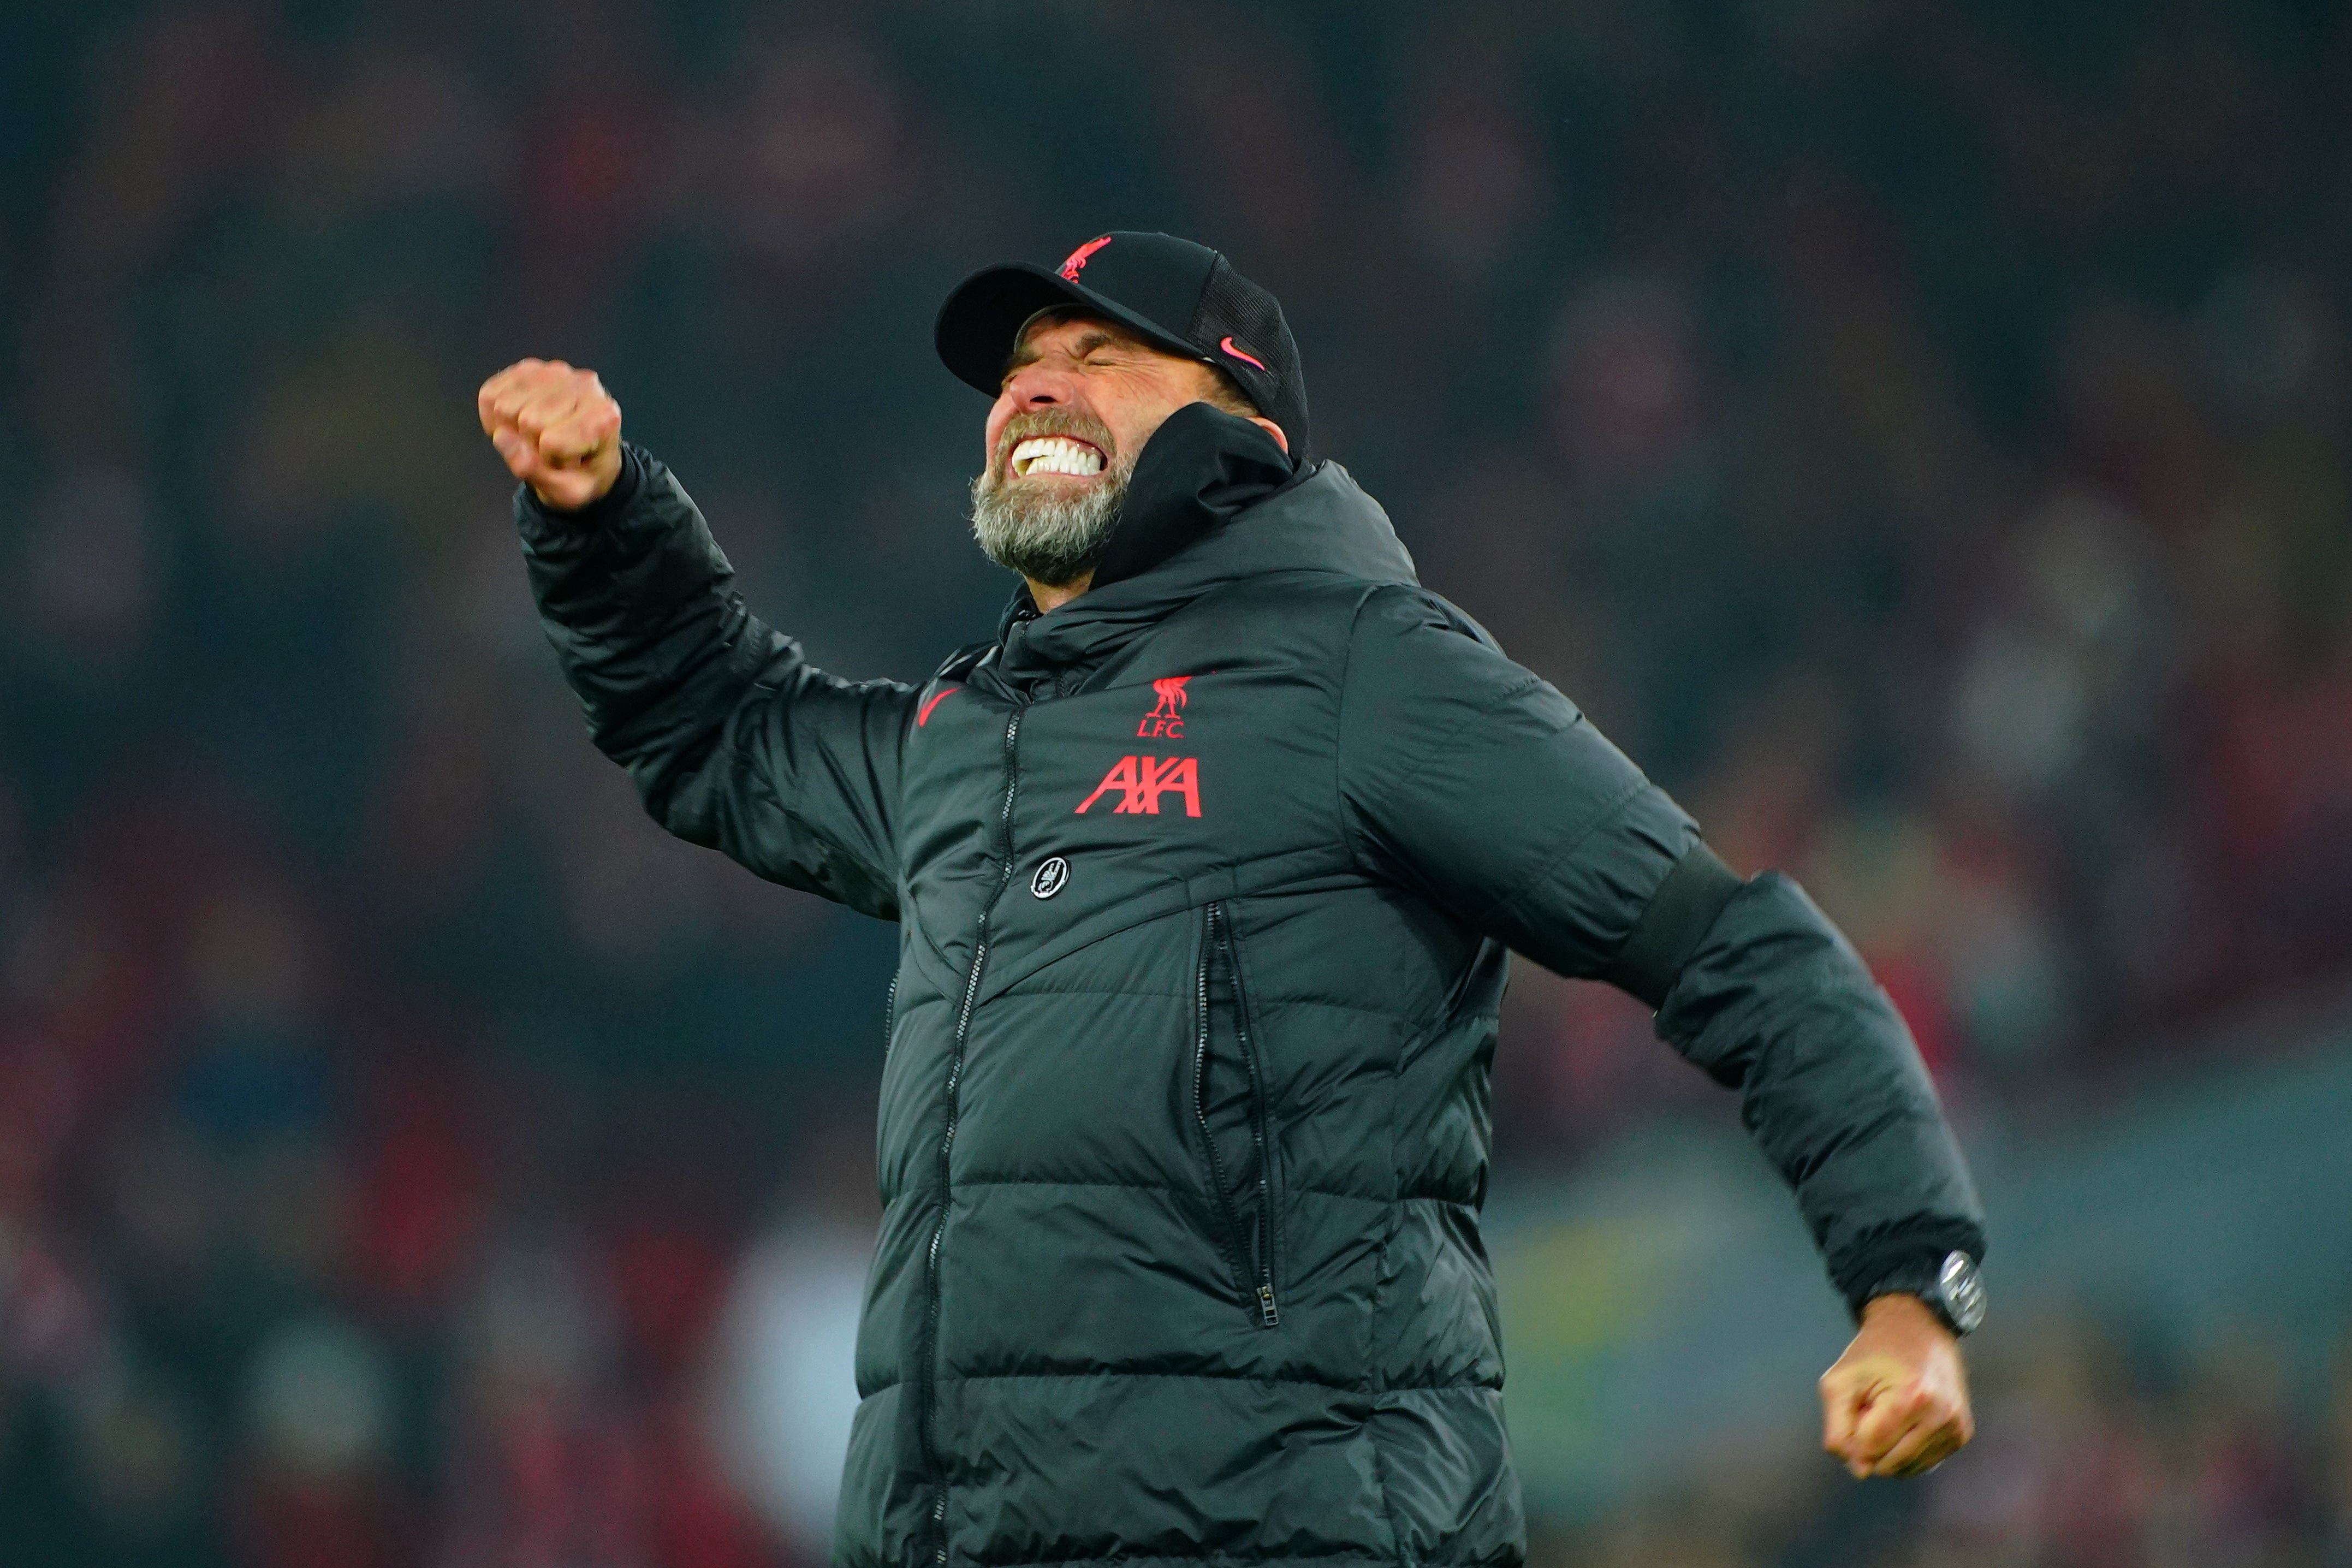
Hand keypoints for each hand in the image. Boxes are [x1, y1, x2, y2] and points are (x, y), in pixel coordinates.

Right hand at [478, 358, 624, 510]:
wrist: (584, 454)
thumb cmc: (581, 474)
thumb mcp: (567, 491)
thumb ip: (535, 470)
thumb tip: (502, 436)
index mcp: (604, 417)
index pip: (551, 442)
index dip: (549, 461)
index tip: (566, 461)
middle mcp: (585, 386)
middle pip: (527, 420)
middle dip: (530, 444)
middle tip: (550, 449)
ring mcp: (556, 371)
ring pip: (504, 405)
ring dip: (512, 429)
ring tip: (537, 435)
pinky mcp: (528, 368)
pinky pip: (490, 394)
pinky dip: (494, 417)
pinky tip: (518, 423)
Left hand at [1819, 1293, 1973, 1478]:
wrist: (1918, 1328)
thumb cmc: (1873, 1355)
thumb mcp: (1839, 1382)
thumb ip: (1838, 1430)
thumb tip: (1859, 1471)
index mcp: (1911, 1398)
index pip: (1869, 1449)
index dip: (1851, 1436)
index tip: (1855, 1409)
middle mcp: (1941, 1416)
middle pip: (1888, 1464)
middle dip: (1870, 1445)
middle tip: (1872, 1409)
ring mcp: (1956, 1427)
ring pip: (1906, 1468)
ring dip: (1888, 1449)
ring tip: (1890, 1413)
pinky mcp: (1962, 1434)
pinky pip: (1923, 1463)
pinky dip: (1906, 1450)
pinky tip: (1905, 1421)